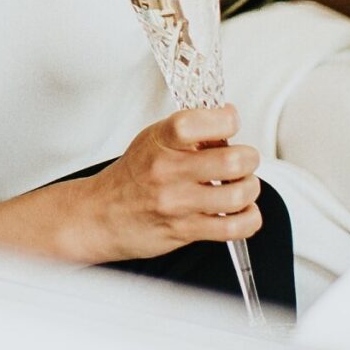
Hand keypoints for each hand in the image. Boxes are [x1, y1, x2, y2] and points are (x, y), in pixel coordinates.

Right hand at [68, 107, 260, 263]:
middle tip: (244, 159)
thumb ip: (189, 131)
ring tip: (242, 186)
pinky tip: (242, 211)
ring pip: (238, 196)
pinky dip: (249, 219)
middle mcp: (168, 171)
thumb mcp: (152, 141)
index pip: (200, 122)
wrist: (99, 216)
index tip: (230, 121)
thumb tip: (227, 120)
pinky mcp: (185, 230)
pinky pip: (233, 228)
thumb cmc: (130, 178)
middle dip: (249, 158)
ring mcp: (177, 203)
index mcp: (161, 141)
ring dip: (250, 189)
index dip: (227, 119)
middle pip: (231, 162)